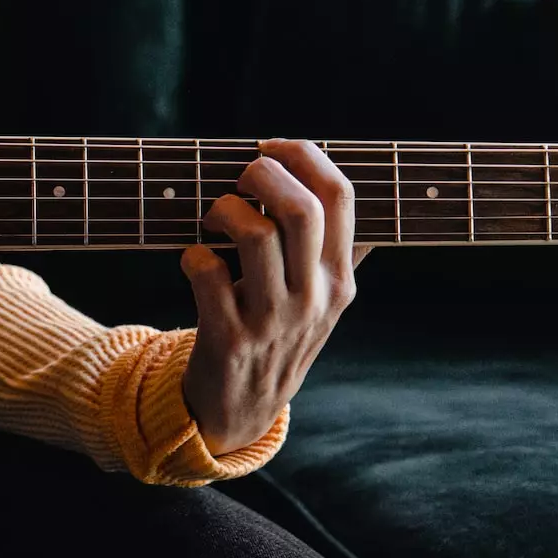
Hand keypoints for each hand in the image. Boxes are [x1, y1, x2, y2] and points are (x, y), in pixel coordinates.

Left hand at [180, 138, 370, 453]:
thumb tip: (364, 200)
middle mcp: (312, 297)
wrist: (240, 411)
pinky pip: (208, 274)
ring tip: (213, 216)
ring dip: (224, 210)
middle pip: (301, 210)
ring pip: (255, 236)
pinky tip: (195, 260)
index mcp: (339, 279)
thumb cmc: (277, 340)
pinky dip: (194, 255)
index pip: (341, 197)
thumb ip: (336, 254)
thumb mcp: (321, 303)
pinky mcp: (228, 338)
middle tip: (239, 176)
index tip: (271, 147)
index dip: (305, 156)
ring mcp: (272, 320)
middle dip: (263, 174)